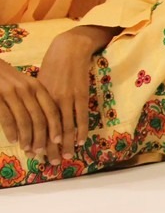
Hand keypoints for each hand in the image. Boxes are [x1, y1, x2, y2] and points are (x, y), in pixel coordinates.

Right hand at [0, 59, 59, 162]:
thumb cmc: (8, 78)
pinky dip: (12, 131)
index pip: (51, 110)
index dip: (56, 127)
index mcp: (37, 87)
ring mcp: (11, 93)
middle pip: (40, 118)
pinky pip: (7, 118)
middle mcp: (27, 90)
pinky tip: (14, 140)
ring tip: (28, 149)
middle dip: (42, 138)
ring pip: (24, 121)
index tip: (59, 141)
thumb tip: (46, 125)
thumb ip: (35, 101)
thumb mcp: (25, 85)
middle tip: (42, 152)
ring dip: (27, 138)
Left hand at [36, 27, 108, 159]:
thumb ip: (40, 100)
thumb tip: (36, 116)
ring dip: (65, 144)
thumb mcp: (41, 82)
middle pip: (50, 129)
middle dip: (50, 148)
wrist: (70, 48)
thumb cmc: (54, 64)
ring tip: (64, 157)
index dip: (36, 141)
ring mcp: (67, 98)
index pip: (37, 125)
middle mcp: (51, 100)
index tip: (35, 155)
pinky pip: (81, 117)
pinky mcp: (81, 94)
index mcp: (39, 98)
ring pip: (65, 126)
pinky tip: (79, 141)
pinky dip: (80, 130)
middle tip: (50, 163)